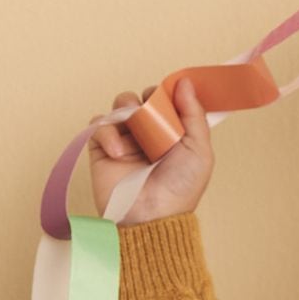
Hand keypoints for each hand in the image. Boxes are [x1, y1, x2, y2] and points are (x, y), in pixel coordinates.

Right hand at [87, 77, 214, 224]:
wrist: (151, 217)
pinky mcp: (103, 150)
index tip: (170, 95)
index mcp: (171, 133)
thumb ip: (194, 114)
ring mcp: (125, 141)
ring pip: (119, 106)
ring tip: (134, 128)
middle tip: (152, 112)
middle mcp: (148, 135)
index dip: (166, 93)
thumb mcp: (199, 150)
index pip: (165, 100)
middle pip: (141, 98)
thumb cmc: (180, 189)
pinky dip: (107, 134)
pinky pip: (99, 125)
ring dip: (126, 109)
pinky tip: (119, 153)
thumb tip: (184, 82)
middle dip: (146, 99)